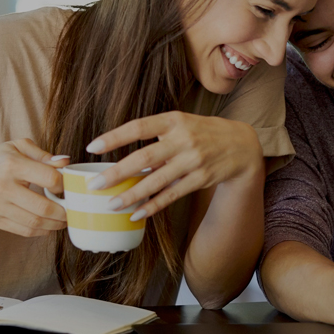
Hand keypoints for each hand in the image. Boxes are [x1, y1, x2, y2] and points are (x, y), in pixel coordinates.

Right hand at [0, 139, 68, 237]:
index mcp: (12, 165)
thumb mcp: (16, 147)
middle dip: (65, 211)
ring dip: (56, 224)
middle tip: (74, 209)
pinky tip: (50, 226)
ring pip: (35, 222)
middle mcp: (3, 187)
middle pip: (43, 206)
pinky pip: (24, 230)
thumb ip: (42, 154)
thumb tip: (65, 161)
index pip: (49, 178)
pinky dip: (42, 231)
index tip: (67, 186)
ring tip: (66, 219)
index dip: (63, 184)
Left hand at [85, 112, 263, 219]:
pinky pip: (172, 195)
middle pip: (144, 157)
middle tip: (95, 185)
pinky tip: (136, 213)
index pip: (139, 127)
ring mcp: (194, 160)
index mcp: (175, 120)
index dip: (114, 137)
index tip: (92, 147)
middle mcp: (184, 139)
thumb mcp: (182, 123)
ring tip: (112, 204)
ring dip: (132, 195)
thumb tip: (124, 156)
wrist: (241, 145)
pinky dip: (153, 205)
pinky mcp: (201, 178)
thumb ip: (157, 135)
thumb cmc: (203, 132)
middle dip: (117, 173)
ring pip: (156, 181)